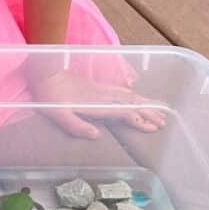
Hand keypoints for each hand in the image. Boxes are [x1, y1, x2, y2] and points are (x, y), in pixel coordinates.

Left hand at [33, 70, 166, 139]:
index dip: (140, 119)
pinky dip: (133, 95)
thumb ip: (77, 126)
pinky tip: (136, 97)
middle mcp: (102, 95)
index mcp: (96, 104)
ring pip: (128, 95)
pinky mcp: (96, 86)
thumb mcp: (59, 116)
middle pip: (131, 102)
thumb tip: (97, 135)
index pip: (124, 112)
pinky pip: (120, 90)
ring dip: (143, 103)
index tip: (154, 127)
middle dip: (149, 111)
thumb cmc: (49, 97)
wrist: (44, 74)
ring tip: (157, 110)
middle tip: (163, 121)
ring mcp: (100, 89)